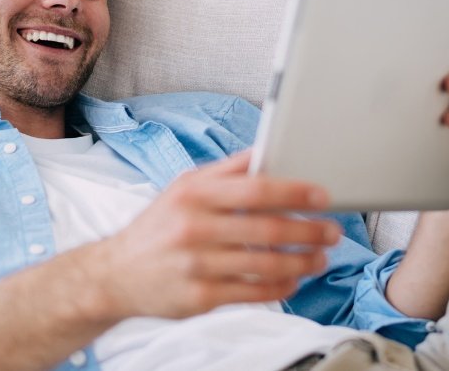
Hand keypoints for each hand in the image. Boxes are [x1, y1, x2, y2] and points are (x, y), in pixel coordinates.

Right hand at [96, 151, 339, 319]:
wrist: (116, 274)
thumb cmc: (158, 227)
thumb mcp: (183, 188)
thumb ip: (226, 171)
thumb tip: (266, 151)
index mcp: (194, 194)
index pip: (256, 189)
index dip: (295, 192)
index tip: (322, 196)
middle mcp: (194, 228)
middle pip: (267, 229)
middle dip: (309, 231)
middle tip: (332, 231)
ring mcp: (197, 265)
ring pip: (266, 264)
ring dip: (303, 262)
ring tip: (320, 257)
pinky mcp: (200, 297)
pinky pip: (253, 292)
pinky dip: (281, 287)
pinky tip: (293, 280)